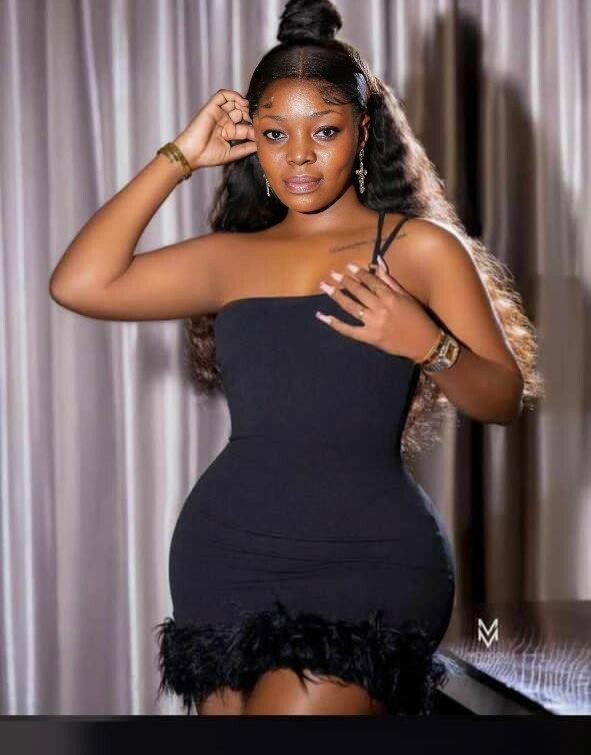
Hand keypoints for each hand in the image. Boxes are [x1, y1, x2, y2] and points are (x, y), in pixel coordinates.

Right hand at [173, 89, 256, 169]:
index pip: (245, 127)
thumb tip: (260, 145)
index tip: (261, 130)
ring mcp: (218, 114)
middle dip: (250, 114)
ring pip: (233, 101)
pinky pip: (222, 95)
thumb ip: (245, 148)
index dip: (254, 127)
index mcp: (228, 133)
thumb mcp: (231, 154)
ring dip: (243, 103)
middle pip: (241, 112)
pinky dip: (232, 95)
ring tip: (248, 108)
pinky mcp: (211, 107)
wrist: (192, 154)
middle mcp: (224, 122)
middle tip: (256, 118)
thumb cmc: (207, 156)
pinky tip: (241, 101)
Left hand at [315, 255, 440, 362]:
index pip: (371, 282)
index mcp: (391, 297)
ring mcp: (374, 323)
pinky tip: (322, 316)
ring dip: (336, 295)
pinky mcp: (369, 337)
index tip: (348, 266)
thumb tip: (378, 263)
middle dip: (344, 281)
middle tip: (332, 274)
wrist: (423, 343)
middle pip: (358, 292)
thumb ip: (390, 281)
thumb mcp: (406, 297)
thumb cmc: (417, 318)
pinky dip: (334, 323)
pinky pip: (348, 330)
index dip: (359, 273)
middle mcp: (381, 309)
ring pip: (351, 307)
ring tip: (324, 286)